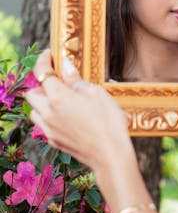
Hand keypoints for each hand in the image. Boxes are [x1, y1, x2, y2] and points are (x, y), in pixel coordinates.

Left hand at [26, 50, 133, 175]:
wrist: (110, 156)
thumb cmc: (108, 123)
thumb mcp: (97, 94)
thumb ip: (77, 80)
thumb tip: (66, 67)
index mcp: (58, 97)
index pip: (42, 73)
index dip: (43, 61)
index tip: (49, 56)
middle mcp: (48, 113)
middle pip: (32, 94)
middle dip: (41, 85)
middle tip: (57, 82)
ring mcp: (49, 129)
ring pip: (34, 112)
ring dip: (42, 104)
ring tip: (60, 102)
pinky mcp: (54, 141)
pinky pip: (44, 126)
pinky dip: (49, 119)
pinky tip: (65, 118)